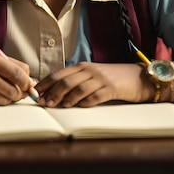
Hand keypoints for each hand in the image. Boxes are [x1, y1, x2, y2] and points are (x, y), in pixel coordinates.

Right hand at [0, 50, 34, 105]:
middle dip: (21, 92)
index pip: (20, 72)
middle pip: (16, 87)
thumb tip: (33, 84)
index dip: (27, 81)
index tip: (27, 83)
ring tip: (4, 91)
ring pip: (8, 98)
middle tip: (18, 91)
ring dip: (11, 98)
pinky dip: (1, 101)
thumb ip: (14, 68)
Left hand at [35, 62, 149, 107]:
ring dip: (66, 98)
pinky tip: (79, 107)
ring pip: (79, 88)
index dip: (46, 83)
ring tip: (57, 106)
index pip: (59, 74)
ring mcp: (101, 79)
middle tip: (43, 103)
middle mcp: (90, 70)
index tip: (35, 93)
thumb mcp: (93, 76)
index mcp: (83, 67)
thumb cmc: (113, 78)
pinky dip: (85, 102)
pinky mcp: (112, 88)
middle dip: (52, 92)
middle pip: (66, 81)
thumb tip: (55, 93)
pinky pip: (96, 95)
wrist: (138, 77)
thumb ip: (77, 81)